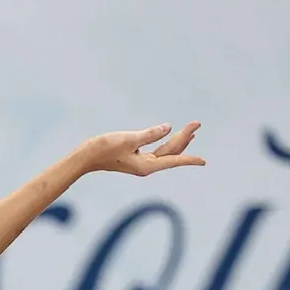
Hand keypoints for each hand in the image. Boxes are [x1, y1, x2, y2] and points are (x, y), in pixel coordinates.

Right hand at [81, 122, 204, 176]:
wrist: (86, 156)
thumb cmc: (105, 148)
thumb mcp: (129, 139)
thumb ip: (150, 133)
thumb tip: (168, 128)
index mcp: (146, 166)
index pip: (173, 160)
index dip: (189, 159)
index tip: (204, 161)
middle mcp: (146, 166)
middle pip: (171, 153)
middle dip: (184, 139)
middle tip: (197, 124)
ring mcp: (141, 163)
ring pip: (165, 152)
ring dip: (177, 141)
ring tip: (192, 131)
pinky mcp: (135, 158)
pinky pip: (156, 151)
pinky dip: (165, 143)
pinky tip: (171, 136)